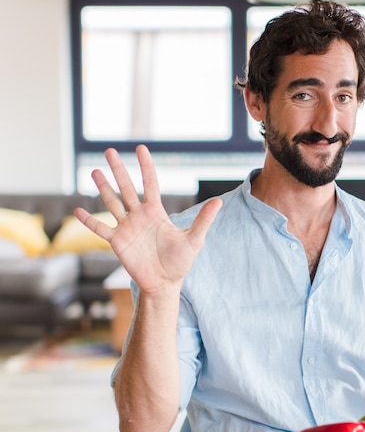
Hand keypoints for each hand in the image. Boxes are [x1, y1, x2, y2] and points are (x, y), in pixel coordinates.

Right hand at [74, 145, 221, 293]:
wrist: (165, 282)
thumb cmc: (180, 261)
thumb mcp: (195, 239)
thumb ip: (204, 220)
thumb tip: (219, 201)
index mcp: (156, 212)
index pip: (150, 183)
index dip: (146, 166)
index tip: (140, 148)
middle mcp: (139, 216)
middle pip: (127, 188)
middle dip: (118, 170)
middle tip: (109, 151)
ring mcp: (126, 227)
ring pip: (112, 203)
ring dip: (103, 188)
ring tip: (94, 171)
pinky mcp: (117, 242)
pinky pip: (100, 229)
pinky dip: (89, 221)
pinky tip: (77, 210)